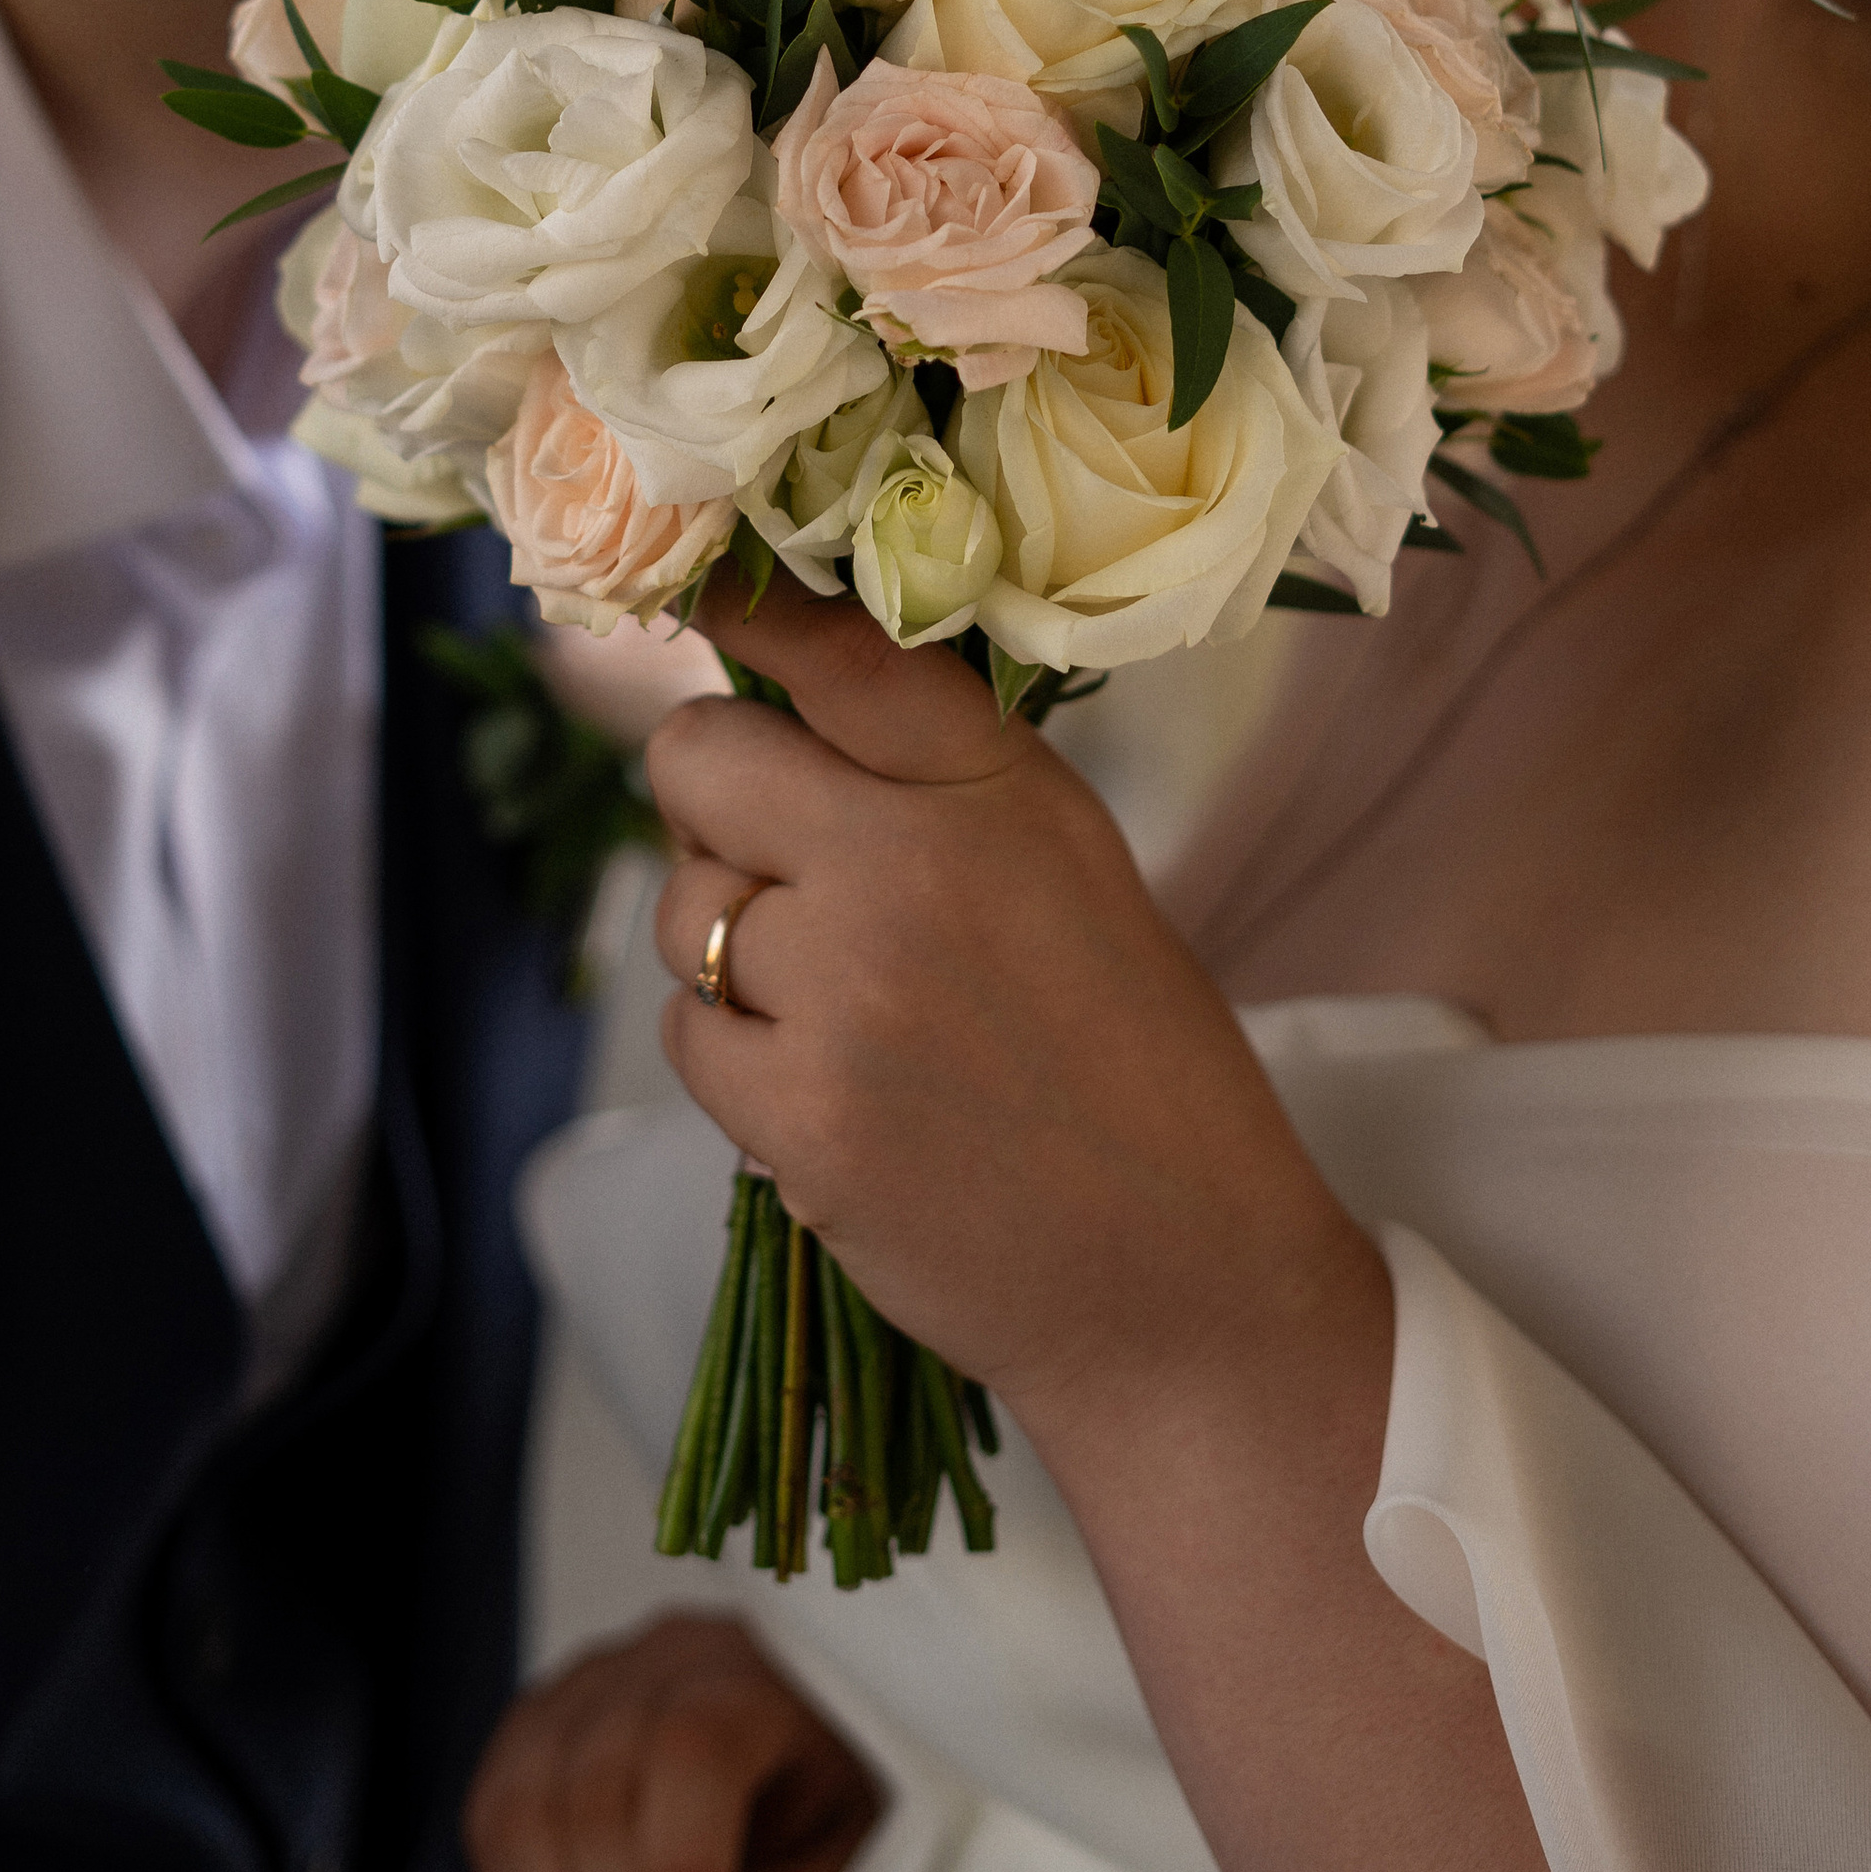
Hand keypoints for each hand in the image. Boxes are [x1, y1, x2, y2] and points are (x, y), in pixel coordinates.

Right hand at [464, 1613, 879, 1871]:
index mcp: (754, 1674)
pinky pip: (496, 1813)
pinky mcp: (534, 1724)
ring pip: (522, 1806)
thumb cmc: (834, 1785)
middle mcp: (659, 1658)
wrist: (805, 1712)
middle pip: (593, 1793)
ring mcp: (585, 1683)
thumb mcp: (848, 1843)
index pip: (690, 1753)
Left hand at [647, 584, 1371, 1459]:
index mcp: (1001, 790)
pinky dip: (736, 1059)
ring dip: (729, 950)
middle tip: (772, 861)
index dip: (748, 609)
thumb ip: (934, 777)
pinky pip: (687, 1033)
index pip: (841, 651)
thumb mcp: (1073, 866)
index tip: (700, 589)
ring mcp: (848, 994)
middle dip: (711, 802)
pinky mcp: (800, 1120)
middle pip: (699, 763)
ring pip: (683, 910)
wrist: (1186, 1282)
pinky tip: (831, 1089)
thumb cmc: (1134, 1062)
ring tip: (840, 1008)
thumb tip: (776, 704)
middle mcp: (915, 865)